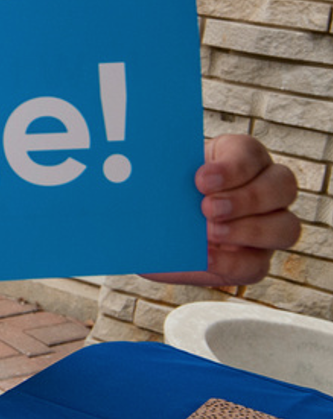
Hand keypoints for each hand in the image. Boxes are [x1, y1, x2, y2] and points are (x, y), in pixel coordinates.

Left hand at [146, 134, 299, 286]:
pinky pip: (258, 264)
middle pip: (283, 185)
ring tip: (210, 232)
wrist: (148, 230)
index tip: (200, 178)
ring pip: (286, 227)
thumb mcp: (153, 181)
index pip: (252, 154)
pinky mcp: (254, 260)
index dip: (232, 166)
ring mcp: (266, 226)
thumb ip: (154, 176)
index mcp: (238, 158)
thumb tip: (132, 174)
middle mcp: (263, 189)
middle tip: (207, 207)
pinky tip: (205, 257)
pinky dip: (232, 262)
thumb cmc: (157, 196)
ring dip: (249, 230)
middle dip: (247, 197)